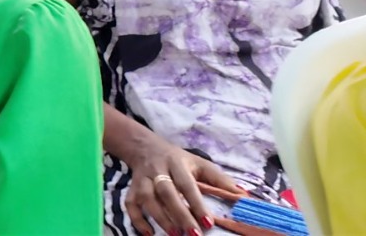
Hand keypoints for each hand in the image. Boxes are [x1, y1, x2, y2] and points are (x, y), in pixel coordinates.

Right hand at [119, 131, 243, 235]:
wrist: (144, 147)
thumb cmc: (178, 159)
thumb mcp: (200, 164)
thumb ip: (221, 180)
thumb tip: (244, 197)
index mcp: (176, 162)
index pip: (186, 184)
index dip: (196, 204)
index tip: (208, 223)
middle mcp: (157, 170)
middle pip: (166, 192)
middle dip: (179, 214)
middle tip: (193, 234)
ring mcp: (141, 179)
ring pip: (146, 198)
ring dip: (160, 218)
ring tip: (175, 234)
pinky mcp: (131, 188)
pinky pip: (129, 204)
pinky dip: (137, 220)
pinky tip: (148, 233)